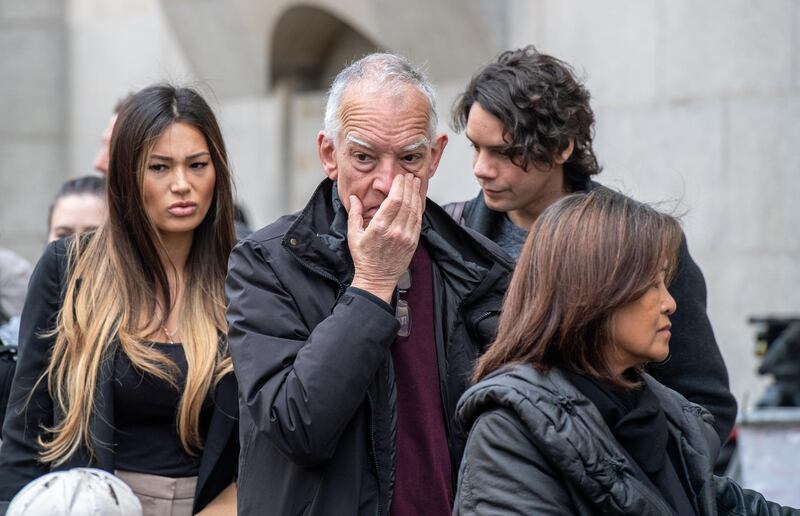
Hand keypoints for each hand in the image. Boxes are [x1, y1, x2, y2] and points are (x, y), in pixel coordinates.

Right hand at [348, 174, 422, 302]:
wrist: (376, 279)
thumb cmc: (363, 258)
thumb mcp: (353, 235)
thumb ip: (355, 214)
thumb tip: (354, 197)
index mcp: (379, 227)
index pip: (394, 200)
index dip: (399, 186)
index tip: (399, 177)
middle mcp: (395, 231)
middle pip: (406, 202)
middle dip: (409, 187)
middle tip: (410, 176)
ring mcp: (406, 237)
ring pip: (414, 210)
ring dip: (416, 195)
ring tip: (415, 183)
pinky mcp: (413, 243)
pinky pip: (418, 221)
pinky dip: (419, 208)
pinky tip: (418, 200)